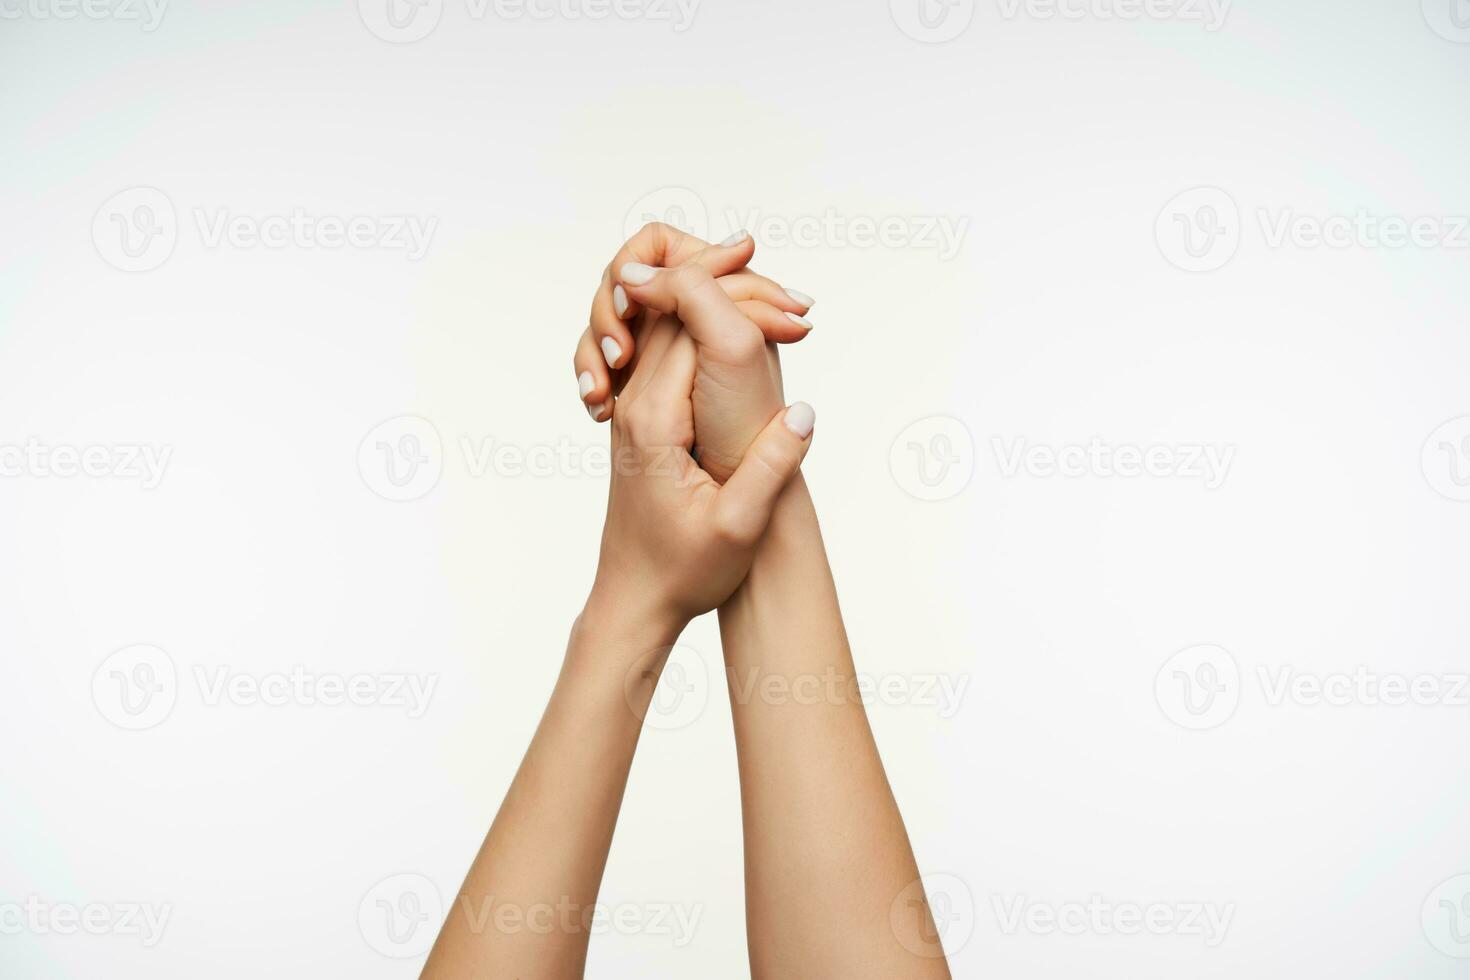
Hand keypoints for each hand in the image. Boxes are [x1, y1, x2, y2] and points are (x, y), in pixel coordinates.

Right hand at [575, 225, 812, 482]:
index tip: (633, 309)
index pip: (660, 243)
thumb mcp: (731, 344)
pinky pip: (605, 359)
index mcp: (723, 290)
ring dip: (595, 348)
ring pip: (611, 321)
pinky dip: (594, 375)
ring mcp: (672, 345)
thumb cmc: (745, 424)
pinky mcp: (652, 378)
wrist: (743, 488)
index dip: (637, 268)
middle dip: (608, 313)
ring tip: (603, 392)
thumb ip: (690, 291)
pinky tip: (599, 406)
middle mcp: (697, 311)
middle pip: (626, 280)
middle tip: (621, 357)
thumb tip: (632, 270)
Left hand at [589, 297, 814, 628]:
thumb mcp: (737, 528)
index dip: (745, 306)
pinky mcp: (643, 419)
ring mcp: (634, 409)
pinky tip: (747, 336)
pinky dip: (706, 334)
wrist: (635, 599)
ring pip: (670, 329)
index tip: (796, 309)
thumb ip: (770, 468)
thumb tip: (803, 412)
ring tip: (780, 302)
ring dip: (719, 308)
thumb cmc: (682, 571)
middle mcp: (635, 405)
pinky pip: (671, 355)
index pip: (691, 328)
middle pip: (676, 314)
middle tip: (797, 297)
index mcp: (654, 421)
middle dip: (732, 290)